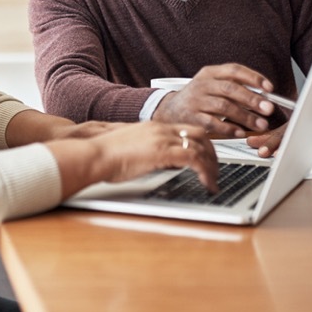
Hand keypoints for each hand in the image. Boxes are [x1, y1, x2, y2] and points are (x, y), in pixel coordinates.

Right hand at [47, 121, 220, 196]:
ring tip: (214, 182)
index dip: (204, 144)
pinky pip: (194, 160)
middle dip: (213, 153)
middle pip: (200, 135)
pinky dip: (206, 172)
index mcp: (155, 127)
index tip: (209, 158)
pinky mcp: (162, 152)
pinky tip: (208, 184)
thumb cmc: (105, 156)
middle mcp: (162, 129)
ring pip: (201, 147)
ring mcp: (163, 139)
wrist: (94, 154)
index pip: (189, 129)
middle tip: (217, 171)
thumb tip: (159, 163)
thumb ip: (149, 152)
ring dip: (212, 166)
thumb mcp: (132, 150)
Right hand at [153, 64, 277, 137]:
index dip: (253, 77)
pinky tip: (240, 132)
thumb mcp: (212, 85)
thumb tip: (264, 96)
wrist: (170, 110)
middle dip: (252, 99)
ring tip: (260, 124)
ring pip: (223, 106)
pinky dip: (228, 128)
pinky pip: (212, 122)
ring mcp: (195, 100)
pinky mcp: (191, 117)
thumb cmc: (199, 98)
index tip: (269, 88)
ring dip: (245, 116)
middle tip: (269, 109)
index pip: (234, 70)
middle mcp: (202, 84)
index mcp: (210, 73)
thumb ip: (234, 87)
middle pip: (230, 88)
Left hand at [244, 114, 311, 159]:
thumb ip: (272, 137)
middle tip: (264, 152)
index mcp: (294, 125)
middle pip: (290, 135)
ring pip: (309, 139)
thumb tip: (250, 142)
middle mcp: (307, 126)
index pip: (277, 133)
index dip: (265, 141)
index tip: (253, 146)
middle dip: (275, 144)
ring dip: (297, 147)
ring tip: (285, 154)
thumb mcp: (293, 130)